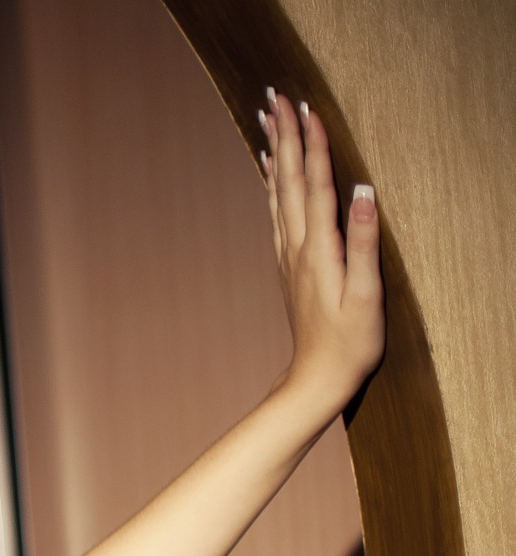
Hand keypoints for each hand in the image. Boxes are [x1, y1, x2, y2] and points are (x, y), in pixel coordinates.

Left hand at [258, 87, 382, 413]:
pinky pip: (279, 213)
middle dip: (285, 136)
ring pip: (280, 193)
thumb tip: (363, 192)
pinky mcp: (291, 266)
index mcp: (317, 249)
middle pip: (290, 181)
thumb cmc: (349, 342)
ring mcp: (289, 256)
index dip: (313, 144)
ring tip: (268, 121)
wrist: (316, 379)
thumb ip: (362, 242)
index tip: (306, 107)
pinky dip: (275, 186)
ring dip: (276, 154)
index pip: (315, 185)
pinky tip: (272, 173)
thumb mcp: (365, 294)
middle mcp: (296, 248)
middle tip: (275, 97)